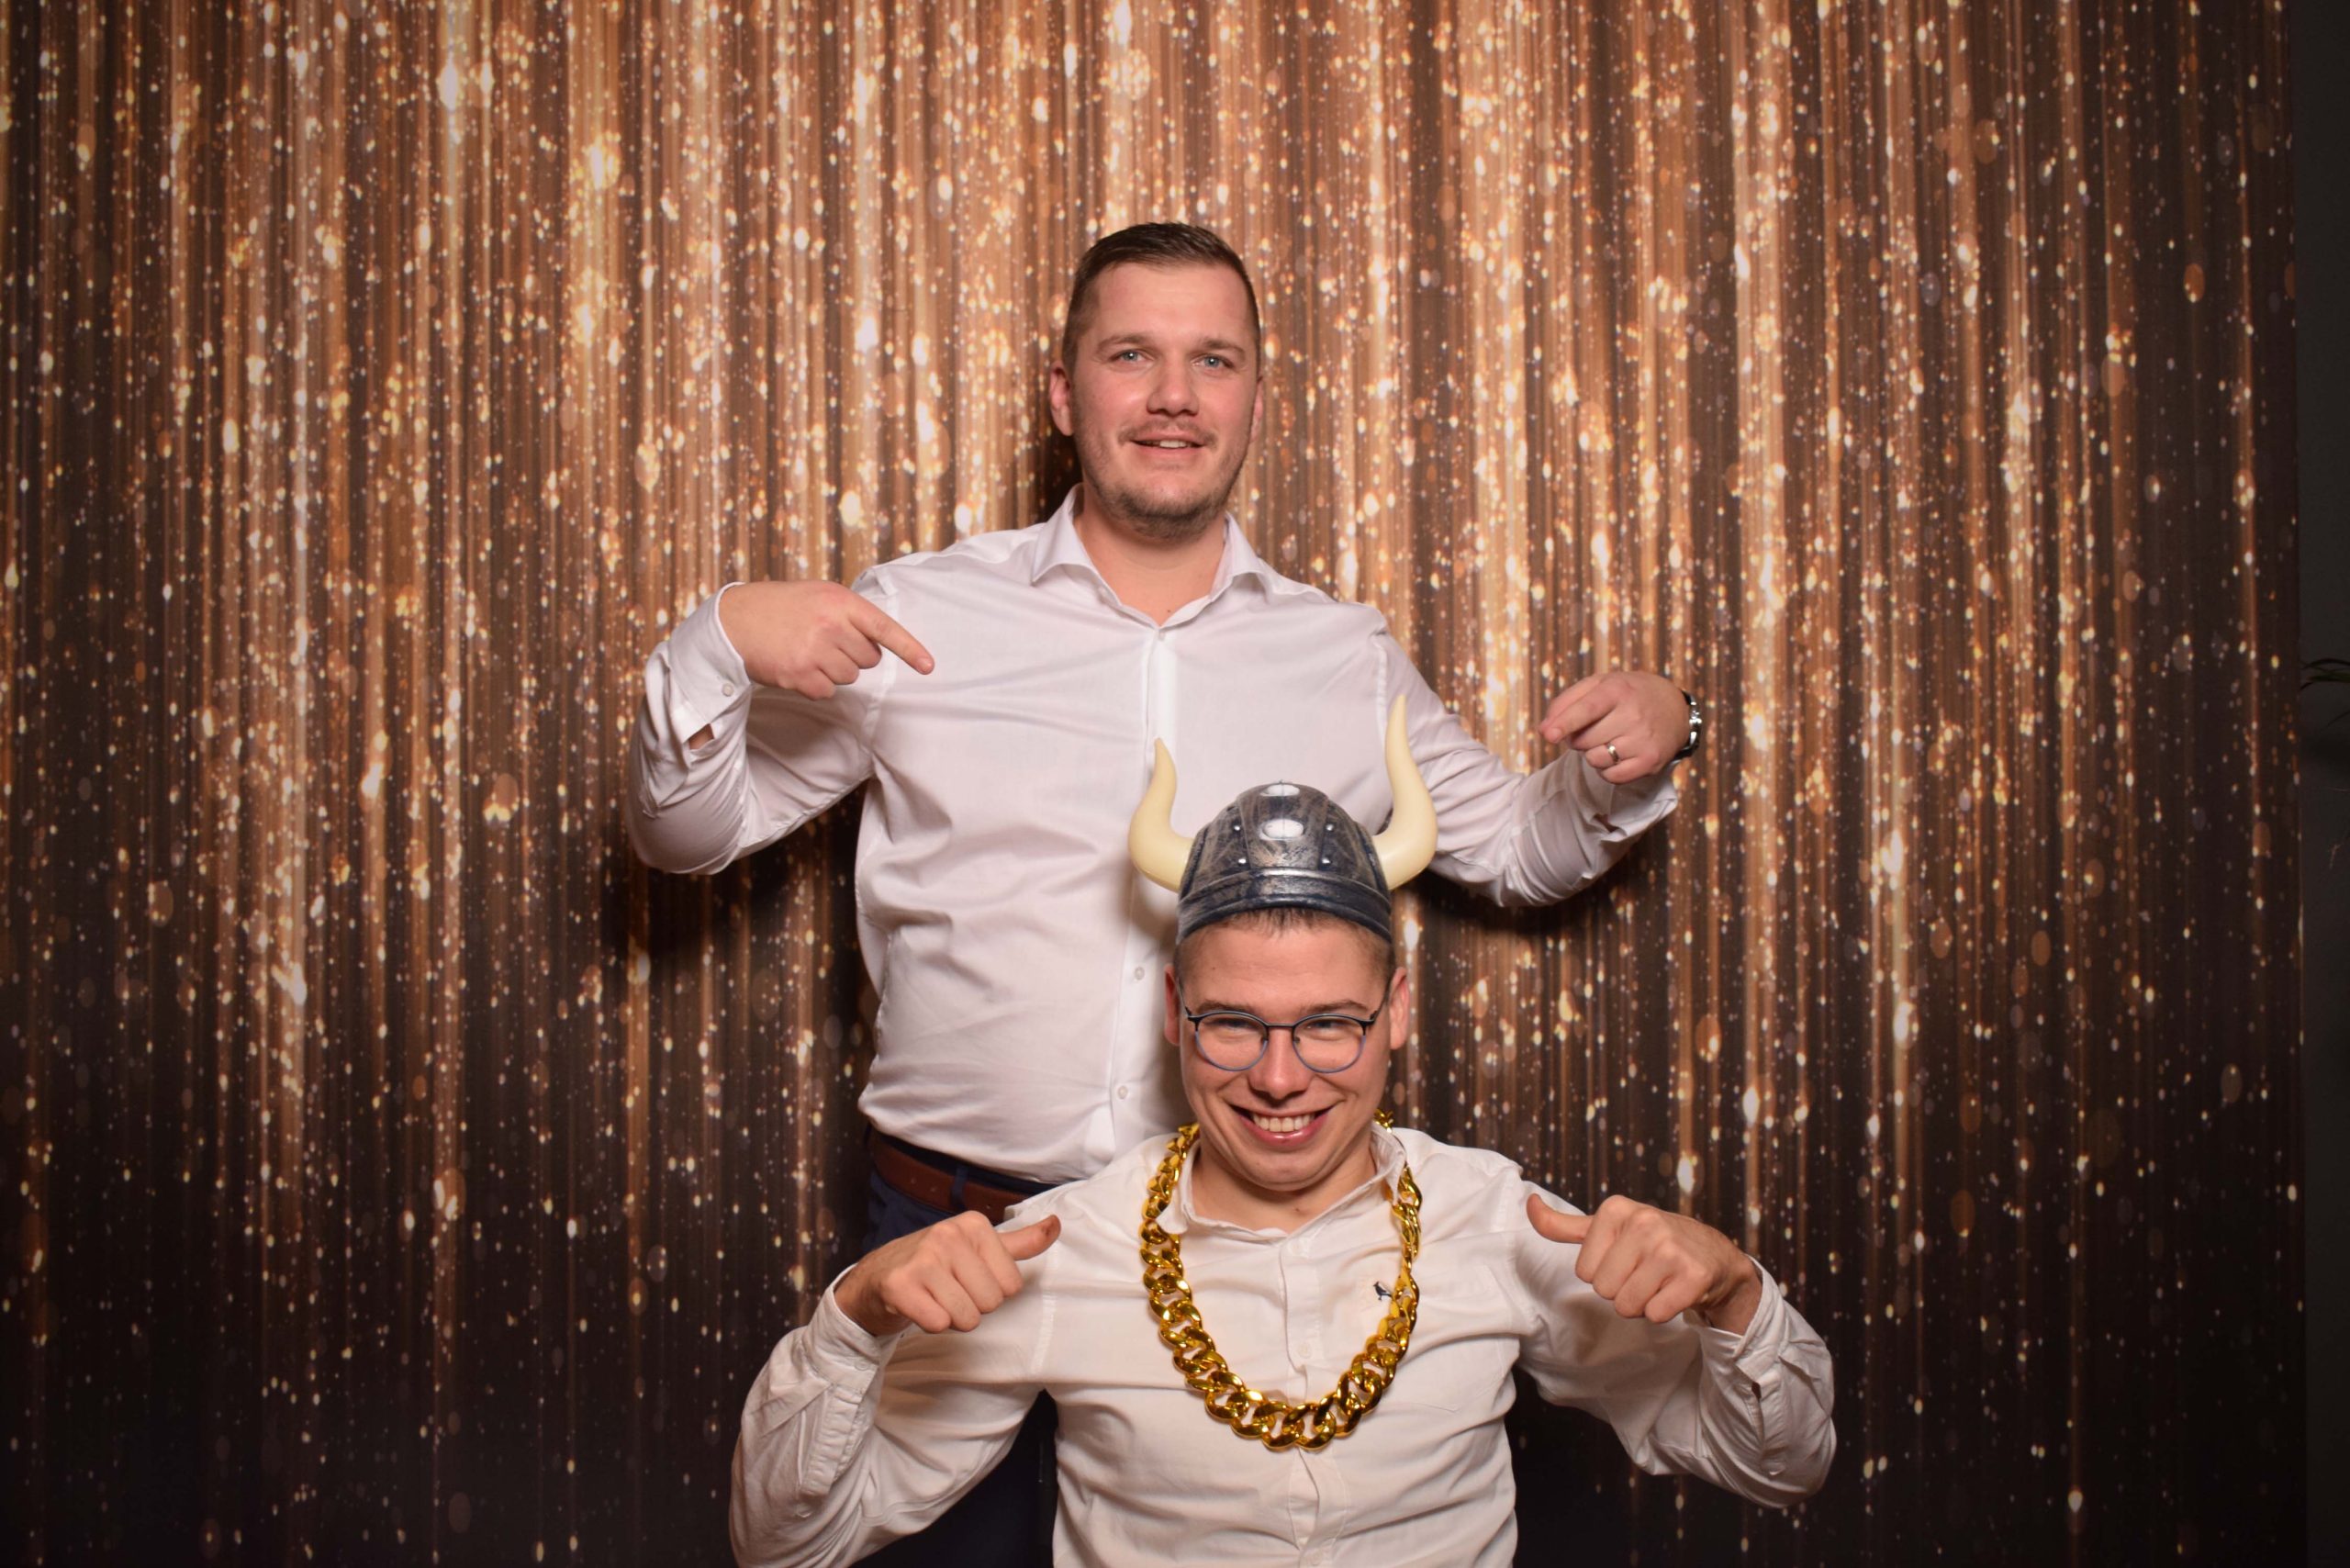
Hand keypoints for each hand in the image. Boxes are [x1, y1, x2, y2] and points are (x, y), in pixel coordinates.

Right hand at [719, 579, 934, 700]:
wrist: (735, 621)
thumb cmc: (781, 607)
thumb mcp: (819, 595)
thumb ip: (849, 613)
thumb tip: (878, 642)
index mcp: (839, 601)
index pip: (884, 627)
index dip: (909, 649)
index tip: (928, 666)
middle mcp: (830, 625)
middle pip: (869, 660)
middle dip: (853, 655)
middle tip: (825, 641)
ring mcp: (815, 651)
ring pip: (850, 677)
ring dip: (834, 670)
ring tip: (807, 651)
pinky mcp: (800, 675)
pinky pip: (827, 691)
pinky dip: (816, 684)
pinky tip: (797, 666)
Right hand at [834, 1211, 1061, 1336]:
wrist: (877, 1277)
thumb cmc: (935, 1264)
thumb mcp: (980, 1248)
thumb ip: (1021, 1243)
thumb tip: (1057, 1225)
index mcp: (974, 1224)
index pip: (1012, 1285)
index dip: (991, 1292)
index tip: (967, 1279)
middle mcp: (948, 1234)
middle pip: (991, 1303)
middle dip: (972, 1307)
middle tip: (948, 1292)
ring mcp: (923, 1258)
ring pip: (967, 1317)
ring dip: (951, 1318)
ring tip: (934, 1299)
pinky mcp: (900, 1284)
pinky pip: (939, 1323)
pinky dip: (931, 1324)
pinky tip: (918, 1307)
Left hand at [1527, 1194, 1761, 1333]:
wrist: (1714, 1256)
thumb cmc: (1652, 1242)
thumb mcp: (1607, 1228)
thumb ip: (1563, 1225)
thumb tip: (1528, 1203)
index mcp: (1617, 1209)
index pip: (1584, 1271)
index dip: (1603, 1273)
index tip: (1625, 1258)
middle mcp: (1645, 1222)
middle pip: (1604, 1290)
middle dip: (1622, 1290)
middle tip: (1644, 1273)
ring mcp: (1671, 1248)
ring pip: (1628, 1306)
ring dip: (1642, 1304)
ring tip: (1659, 1282)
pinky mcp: (1693, 1276)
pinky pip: (1655, 1315)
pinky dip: (1663, 1312)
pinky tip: (1675, 1291)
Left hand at [1536, 671, 1687, 782]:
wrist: (1674, 708)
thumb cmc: (1627, 695)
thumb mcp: (1598, 685)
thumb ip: (1566, 702)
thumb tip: (1544, 730)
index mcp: (1618, 690)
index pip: (1587, 709)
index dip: (1564, 723)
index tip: (1548, 735)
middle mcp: (1633, 715)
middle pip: (1584, 740)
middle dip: (1578, 738)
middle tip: (1593, 728)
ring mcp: (1643, 740)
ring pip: (1595, 760)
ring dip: (1592, 754)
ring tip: (1608, 739)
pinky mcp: (1650, 762)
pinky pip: (1611, 777)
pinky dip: (1606, 770)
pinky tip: (1617, 754)